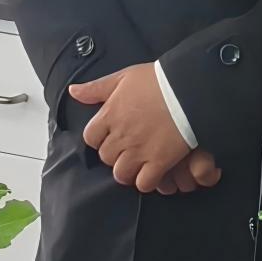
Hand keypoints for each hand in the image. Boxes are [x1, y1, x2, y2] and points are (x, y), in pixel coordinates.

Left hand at [68, 63, 207, 194]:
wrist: (188, 88)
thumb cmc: (157, 79)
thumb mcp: (123, 77)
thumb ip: (96, 88)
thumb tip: (73, 92)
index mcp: (109, 115)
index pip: (91, 138)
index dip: (100, 138)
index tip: (111, 135)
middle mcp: (121, 136)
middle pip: (106, 157)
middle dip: (115, 155)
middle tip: (128, 149)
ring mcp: (139, 151)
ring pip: (122, 174)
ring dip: (128, 171)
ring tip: (138, 164)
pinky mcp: (159, 161)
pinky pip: (144, 183)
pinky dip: (146, 181)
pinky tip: (153, 173)